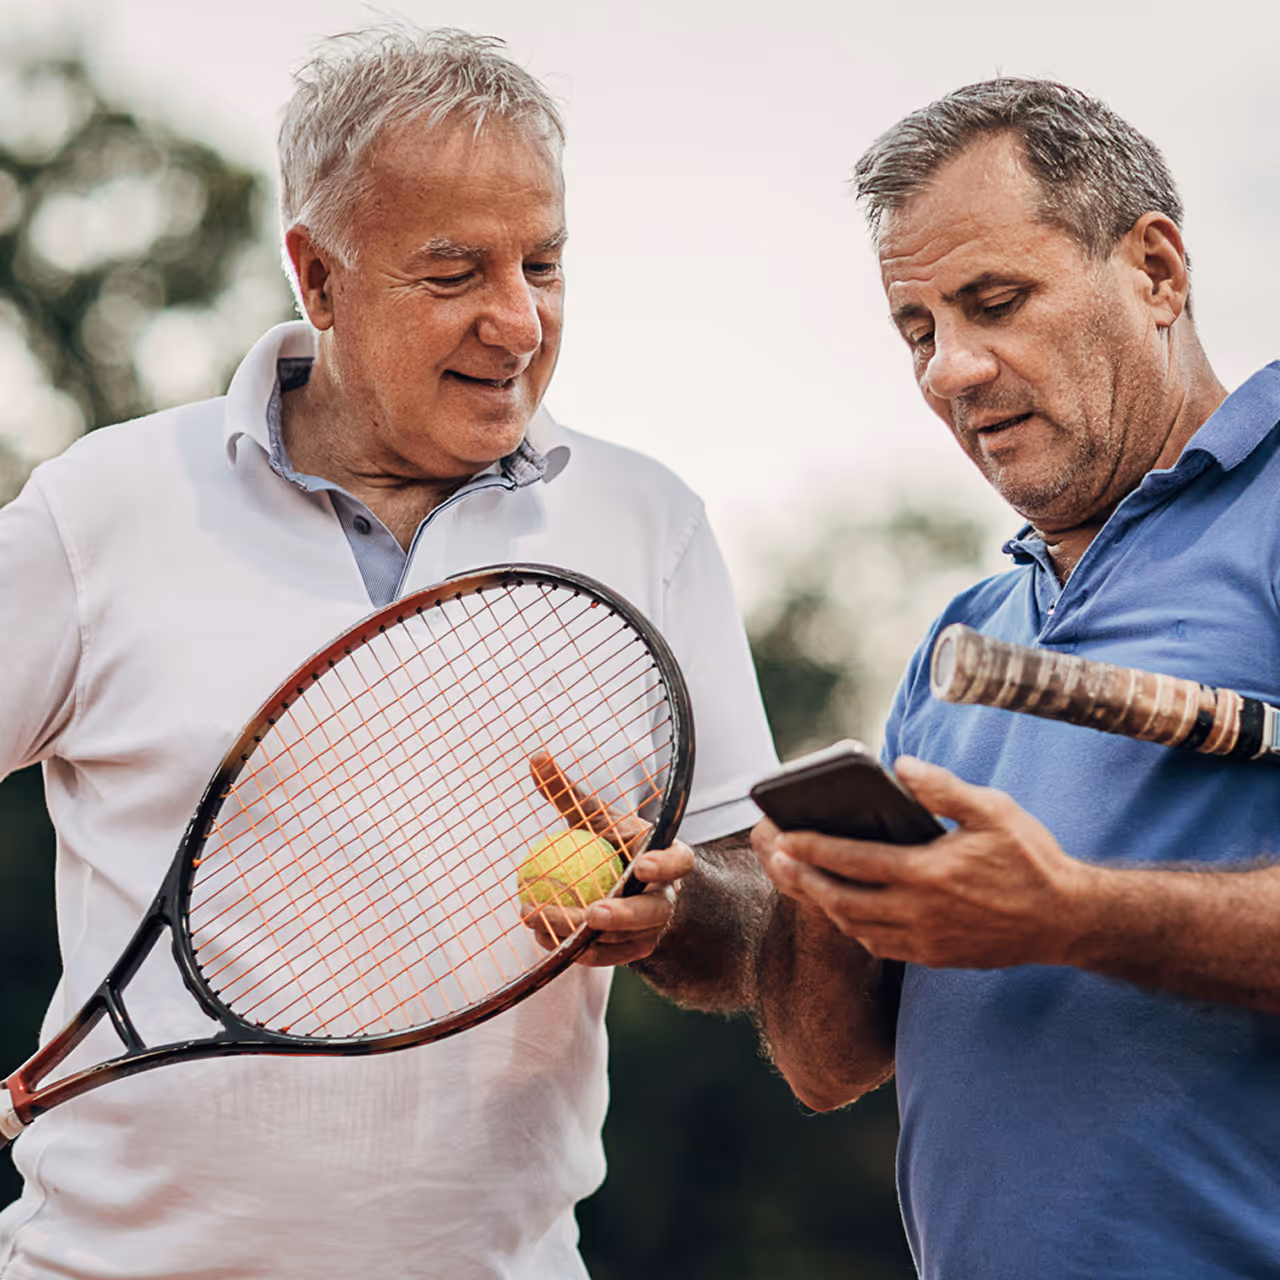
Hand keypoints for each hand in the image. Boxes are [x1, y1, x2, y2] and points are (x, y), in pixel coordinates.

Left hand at [525, 751, 692, 966]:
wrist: (634, 885)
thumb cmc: (616, 844)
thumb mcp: (598, 818)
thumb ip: (571, 795)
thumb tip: (536, 757)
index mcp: (669, 858)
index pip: (679, 861)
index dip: (665, 865)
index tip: (641, 864)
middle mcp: (666, 897)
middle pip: (651, 912)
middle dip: (624, 915)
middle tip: (592, 913)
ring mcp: (652, 929)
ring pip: (623, 940)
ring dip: (582, 935)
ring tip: (540, 921)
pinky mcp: (633, 952)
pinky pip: (605, 957)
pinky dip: (575, 951)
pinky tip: (542, 939)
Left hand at [754, 756, 1096, 969]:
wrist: (1068, 920)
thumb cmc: (1030, 859)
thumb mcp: (992, 811)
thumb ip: (942, 788)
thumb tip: (898, 766)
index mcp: (928, 873)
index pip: (852, 860)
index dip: (811, 848)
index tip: (782, 836)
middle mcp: (920, 912)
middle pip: (840, 900)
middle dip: (801, 879)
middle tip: (776, 860)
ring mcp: (926, 940)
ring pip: (855, 928)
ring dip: (823, 905)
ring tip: (801, 881)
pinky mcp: (935, 957)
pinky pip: (880, 946)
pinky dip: (854, 928)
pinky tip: (846, 910)